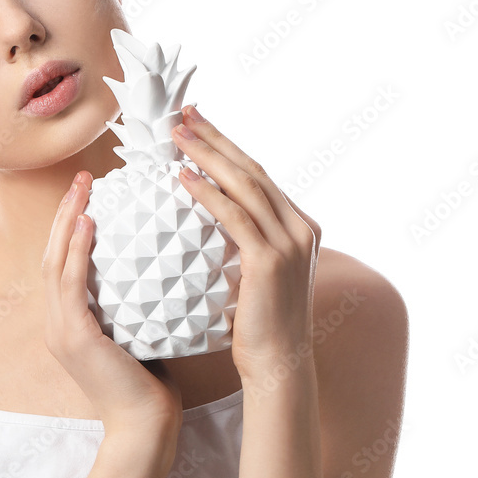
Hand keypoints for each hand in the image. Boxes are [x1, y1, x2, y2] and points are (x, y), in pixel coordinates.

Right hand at [41, 171, 183, 433]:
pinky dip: (76, 248)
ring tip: (83, 188)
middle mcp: (55, 322)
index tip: (91, 193)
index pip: (63, 262)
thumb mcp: (139, 332)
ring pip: (54, 261)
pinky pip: (70, 281)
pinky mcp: (73, 336)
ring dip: (66, 220)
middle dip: (64, 212)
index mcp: (68, 322)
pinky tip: (89, 221)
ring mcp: (60, 329)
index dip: (71, 226)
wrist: (146, 430)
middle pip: (51, 253)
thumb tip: (164, 266)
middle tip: (84, 177)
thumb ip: (138, 301)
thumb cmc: (151, 384)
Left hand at [170, 105, 322, 383]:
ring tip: (176, 135)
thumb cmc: (257, 319)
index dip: (225, 145)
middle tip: (182, 113)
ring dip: (207, 155)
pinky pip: (235, 216)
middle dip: (214, 137)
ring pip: (244, 184)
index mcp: (299, 224)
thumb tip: (203, 211)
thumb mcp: (254, 269)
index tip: (195, 123)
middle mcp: (300, 226)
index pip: (257, 173)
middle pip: (251, 168)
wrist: (279, 363)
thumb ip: (242, 238)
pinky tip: (183, 178)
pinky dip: (208, 193)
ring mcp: (290, 242)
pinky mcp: (271, 260)